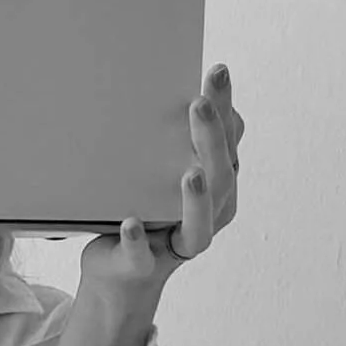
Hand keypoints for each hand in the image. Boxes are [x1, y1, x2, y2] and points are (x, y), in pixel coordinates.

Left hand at [76, 63, 244, 312]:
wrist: (117, 273)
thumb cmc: (143, 209)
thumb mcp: (160, 169)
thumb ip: (177, 139)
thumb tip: (192, 90)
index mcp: (217, 188)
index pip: (229, 144)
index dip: (226, 110)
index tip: (216, 72)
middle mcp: (208, 217)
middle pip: (222, 178)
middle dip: (211, 140)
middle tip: (199, 104)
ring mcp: (176, 244)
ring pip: (199, 226)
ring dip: (197, 199)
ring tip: (191, 173)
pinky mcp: (143, 267)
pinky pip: (142, 257)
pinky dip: (136, 241)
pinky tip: (130, 222)